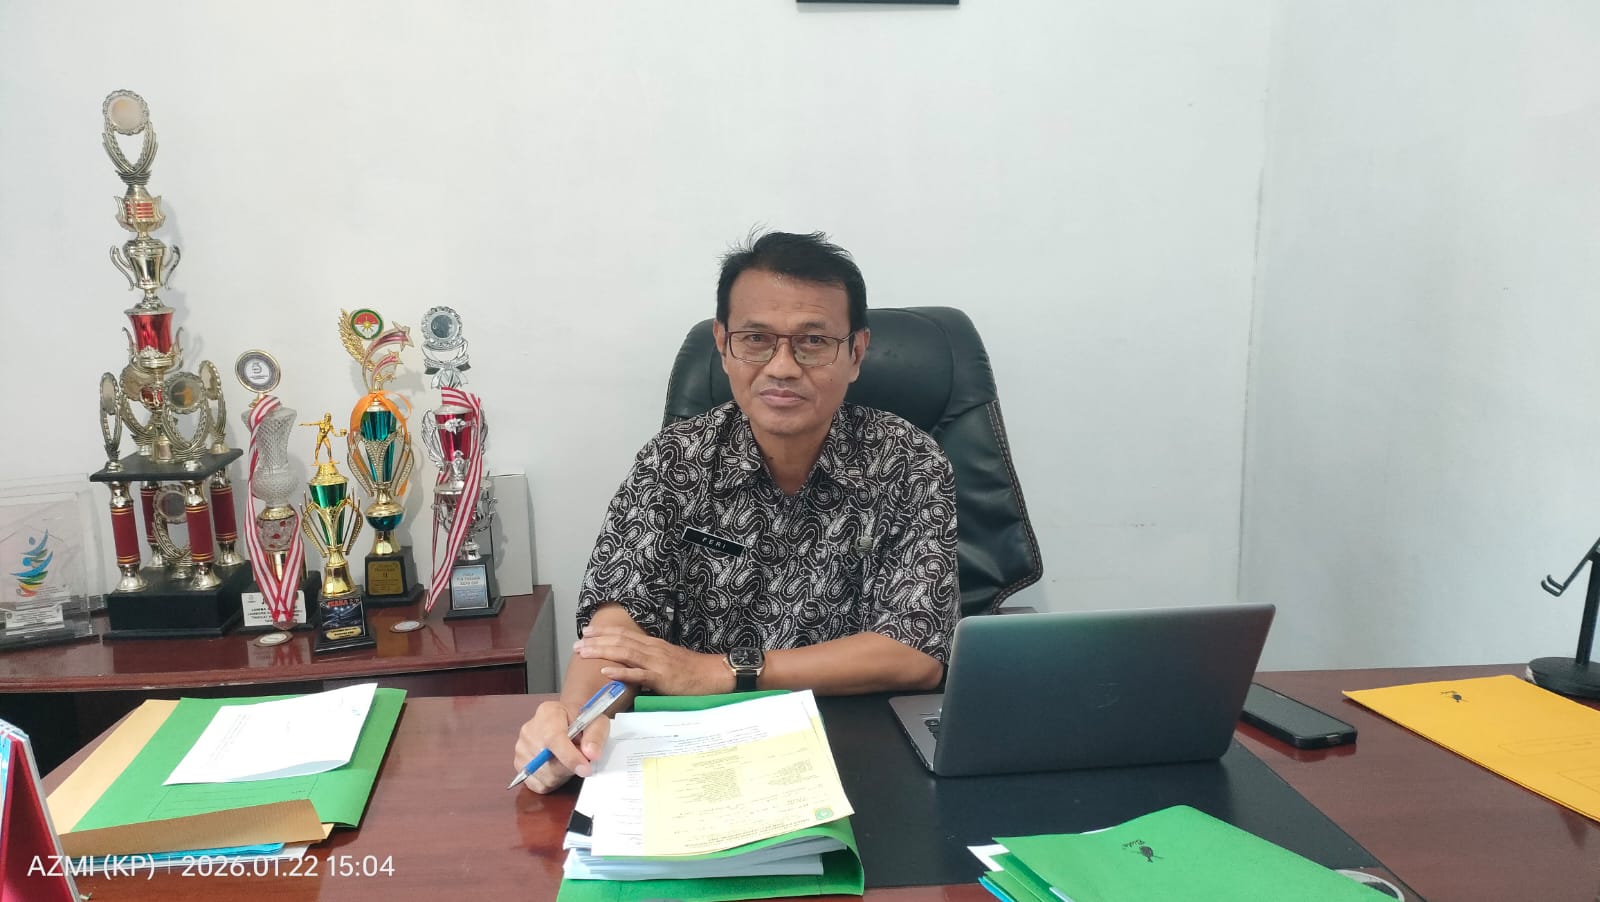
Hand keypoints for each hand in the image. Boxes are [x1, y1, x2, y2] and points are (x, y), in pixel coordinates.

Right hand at [512, 699, 610, 793]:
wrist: (568, 721)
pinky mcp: (519, 765)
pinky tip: (559, 767)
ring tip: (568, 759)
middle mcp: (529, 730)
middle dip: (570, 766)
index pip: (554, 739)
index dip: (570, 757)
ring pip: (546, 776)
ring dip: (563, 774)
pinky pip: (540, 784)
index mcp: (548, 713)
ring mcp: (521, 748)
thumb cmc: (581, 720)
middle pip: (549, 761)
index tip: (585, 769)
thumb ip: (596, 736)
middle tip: (580, 756)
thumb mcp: (596, 721)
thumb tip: (591, 754)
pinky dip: (554, 781)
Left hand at [575, 625, 731, 695]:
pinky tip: (605, 672)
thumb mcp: (667, 660)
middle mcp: (651, 649)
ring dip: (601, 651)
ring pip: (624, 653)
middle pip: (619, 641)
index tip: (586, 632)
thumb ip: (649, 660)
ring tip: (584, 653)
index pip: (624, 634)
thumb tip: (631, 663)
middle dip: (596, 641)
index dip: (603, 633)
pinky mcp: (661, 678)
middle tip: (576, 643)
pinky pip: (637, 674)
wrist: (712, 674)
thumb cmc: (690, 670)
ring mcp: (655, 662)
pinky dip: (620, 672)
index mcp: (652, 644)